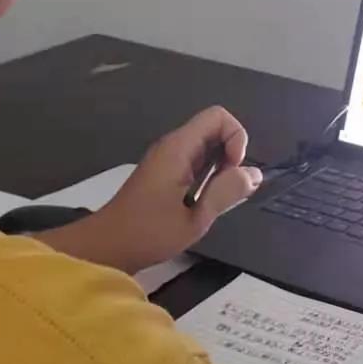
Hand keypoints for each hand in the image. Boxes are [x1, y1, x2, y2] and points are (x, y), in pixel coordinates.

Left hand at [38, 106, 261, 275]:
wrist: (107, 246)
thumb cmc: (148, 232)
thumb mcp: (195, 218)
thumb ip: (226, 192)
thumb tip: (254, 173)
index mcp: (179, 148)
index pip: (218, 116)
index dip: (236, 137)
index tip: (234, 170)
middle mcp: (173, 146)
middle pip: (214, 129)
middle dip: (231, 155)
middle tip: (226, 190)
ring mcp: (166, 158)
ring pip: (205, 147)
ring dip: (220, 168)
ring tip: (214, 201)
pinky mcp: (163, 172)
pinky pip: (194, 161)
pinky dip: (207, 176)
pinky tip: (202, 204)